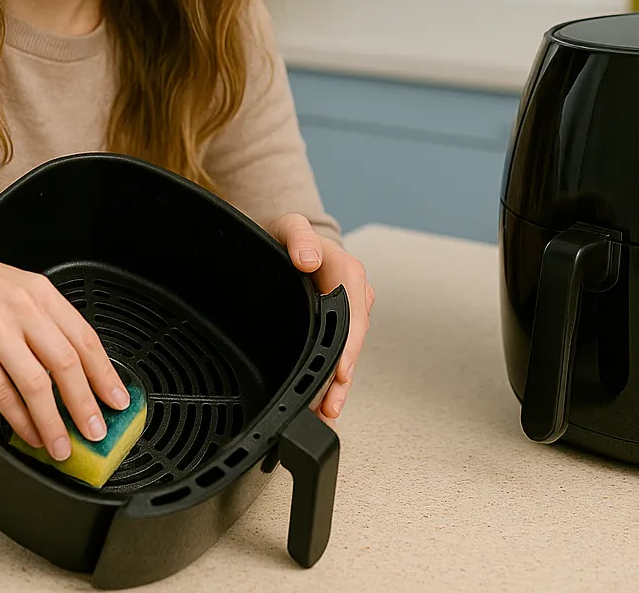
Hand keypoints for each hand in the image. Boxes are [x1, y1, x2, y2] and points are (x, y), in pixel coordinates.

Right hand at [0, 221, 128, 461]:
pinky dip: (18, 418)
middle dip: (85, 405)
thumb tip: (77, 369)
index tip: (119, 401)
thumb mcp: (19, 289)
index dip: (106, 375)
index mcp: (42, 294)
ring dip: (52, 421)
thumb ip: (47, 322)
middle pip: (66, 364)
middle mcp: (23, 309)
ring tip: (62, 446)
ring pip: (35, 383)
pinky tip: (28, 432)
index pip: (86, 339)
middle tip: (97, 432)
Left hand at [268, 214, 374, 420]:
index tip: (342, 371)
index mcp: (347, 271)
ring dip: (339, 384)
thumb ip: (299, 237)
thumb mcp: (289, 226)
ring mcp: (347, 311)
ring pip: (347, 352)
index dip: (348, 345)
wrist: (285, 239)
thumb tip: (309, 259)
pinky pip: (338, 352)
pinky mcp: (337, 324)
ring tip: (328, 411)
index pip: (353, 313)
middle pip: (353, 340)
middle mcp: (353, 294)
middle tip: (332, 404)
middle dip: (344, 376)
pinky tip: (324, 401)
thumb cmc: (288, 235)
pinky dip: (332, 378)